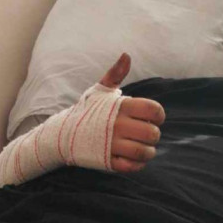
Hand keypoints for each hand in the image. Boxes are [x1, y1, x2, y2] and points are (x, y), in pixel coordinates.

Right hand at [99, 53, 165, 172]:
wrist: (63, 134)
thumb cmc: (88, 111)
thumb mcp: (100, 91)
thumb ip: (115, 74)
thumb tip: (126, 55)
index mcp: (120, 107)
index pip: (153, 110)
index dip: (158, 115)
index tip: (153, 118)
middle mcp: (117, 125)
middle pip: (152, 133)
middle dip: (153, 135)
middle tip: (146, 134)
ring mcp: (112, 145)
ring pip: (144, 152)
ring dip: (149, 152)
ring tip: (144, 148)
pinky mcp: (107, 161)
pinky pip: (132, 167)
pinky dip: (138, 164)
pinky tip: (135, 158)